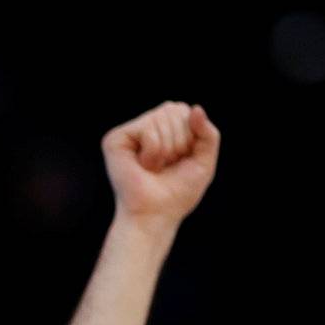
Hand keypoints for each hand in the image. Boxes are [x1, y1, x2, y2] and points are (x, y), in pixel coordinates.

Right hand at [102, 102, 219, 225]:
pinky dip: (153, 151)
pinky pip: (147, 129)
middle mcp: (144, 127)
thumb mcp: (203, 161)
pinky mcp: (115, 139)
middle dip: (180, 141)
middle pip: (174, 109)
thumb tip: (195, 108)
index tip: (180, 160)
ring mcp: (129, 132)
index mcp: (163, 129)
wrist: (156, 216)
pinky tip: (143, 166)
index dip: (190, 135)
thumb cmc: (177, 194)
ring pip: (161, 118)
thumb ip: (208, 133)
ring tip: (154, 168)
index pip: (184, 110)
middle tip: (167, 165)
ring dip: (166, 149)